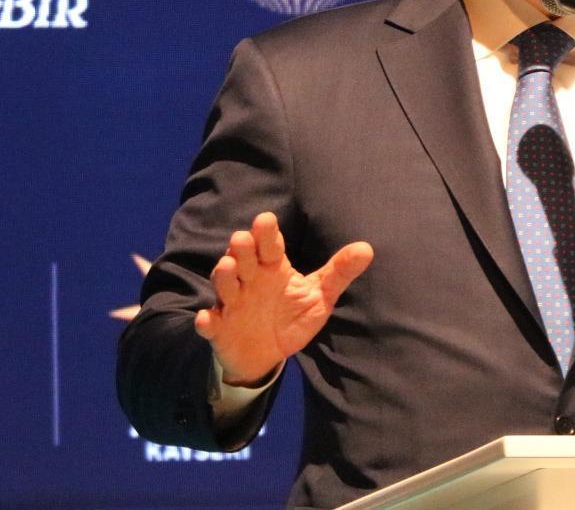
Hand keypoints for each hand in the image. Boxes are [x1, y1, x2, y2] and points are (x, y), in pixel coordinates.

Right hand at [194, 211, 373, 387]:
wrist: (267, 355)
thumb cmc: (292, 316)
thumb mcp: (319, 296)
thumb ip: (339, 272)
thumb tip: (367, 249)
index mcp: (272, 268)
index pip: (268, 245)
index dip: (265, 233)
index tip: (266, 220)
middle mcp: (249, 280)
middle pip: (241, 258)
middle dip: (240, 249)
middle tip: (243, 240)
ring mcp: (232, 303)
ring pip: (223, 284)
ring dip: (223, 276)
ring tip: (228, 268)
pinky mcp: (220, 328)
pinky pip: (210, 323)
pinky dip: (207, 321)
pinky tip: (207, 320)